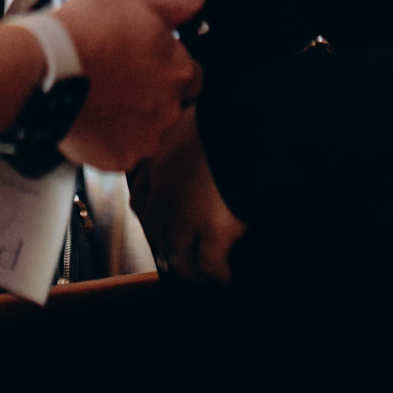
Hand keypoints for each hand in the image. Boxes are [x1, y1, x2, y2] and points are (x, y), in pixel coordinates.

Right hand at [55, 0, 205, 173]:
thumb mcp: (134, 5)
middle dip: (149, 96)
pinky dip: (108, 141)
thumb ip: (173, 6)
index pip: (191, 76)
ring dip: (130, 120)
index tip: (145, 63)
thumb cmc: (87, 33)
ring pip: (145, 132)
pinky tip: (91, 119)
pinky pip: (120, 153)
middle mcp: (170, 108)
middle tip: (117, 80)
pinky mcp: (119, 159)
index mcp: (179, 71)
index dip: (167, 68)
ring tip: (100, 99)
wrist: (47, 67)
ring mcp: (145, 138)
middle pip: (169, 106)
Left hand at [128, 108, 245, 283]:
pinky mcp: (213, 231)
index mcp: (161, 160)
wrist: (250, 124)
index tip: (159, 222)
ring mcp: (185, 214)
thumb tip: (192, 133)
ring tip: (201, 272)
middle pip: (154, 229)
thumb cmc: (230, 117)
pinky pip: (211, 263)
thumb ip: (187, 135)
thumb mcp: (195, 119)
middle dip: (165, 241)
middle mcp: (165, 190)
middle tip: (179, 250)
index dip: (151, 213)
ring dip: (189, 265)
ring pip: (177, 252)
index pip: (142, 196)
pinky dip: (219, 272)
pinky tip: (227, 275)